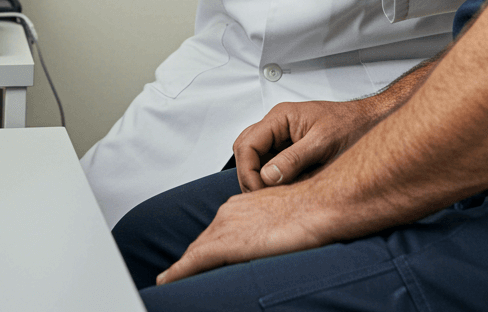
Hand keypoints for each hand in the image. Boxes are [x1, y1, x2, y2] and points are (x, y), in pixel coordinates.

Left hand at [156, 181, 331, 284]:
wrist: (321, 205)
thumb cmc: (312, 211)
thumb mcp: (284, 217)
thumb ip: (269, 228)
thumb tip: (270, 242)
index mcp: (242, 205)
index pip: (214, 233)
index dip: (203, 251)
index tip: (195, 266)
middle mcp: (229, 212)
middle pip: (202, 242)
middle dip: (190, 261)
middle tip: (176, 278)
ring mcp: (226, 226)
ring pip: (195, 252)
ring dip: (183, 268)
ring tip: (169, 282)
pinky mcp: (227, 243)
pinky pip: (194, 261)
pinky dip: (178, 273)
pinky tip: (167, 282)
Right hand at [233, 97, 378, 192]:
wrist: (370, 122)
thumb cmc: (352, 124)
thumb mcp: (323, 143)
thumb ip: (294, 159)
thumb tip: (267, 176)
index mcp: (281, 117)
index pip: (246, 145)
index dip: (248, 172)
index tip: (260, 192)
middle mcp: (278, 126)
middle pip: (245, 152)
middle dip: (250, 177)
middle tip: (264, 198)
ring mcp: (283, 139)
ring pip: (255, 160)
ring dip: (260, 180)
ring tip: (276, 196)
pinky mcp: (290, 151)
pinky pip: (271, 166)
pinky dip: (273, 181)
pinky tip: (286, 191)